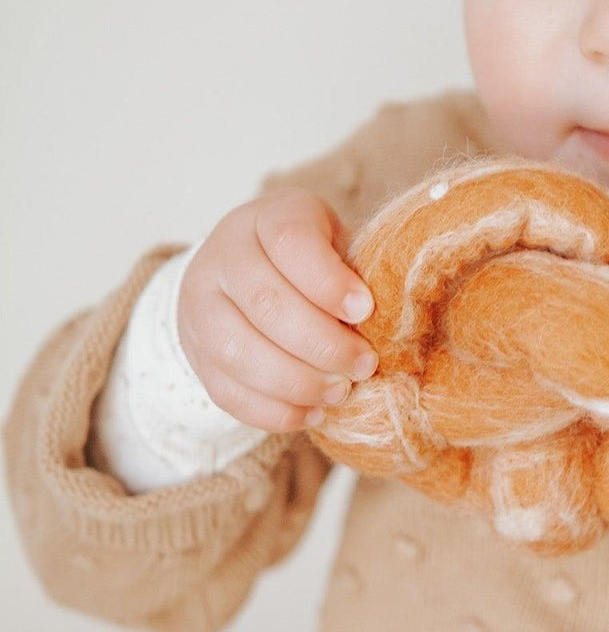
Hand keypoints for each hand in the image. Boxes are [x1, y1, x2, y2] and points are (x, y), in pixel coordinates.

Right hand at [177, 187, 377, 431]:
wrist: (238, 269)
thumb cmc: (306, 258)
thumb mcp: (332, 242)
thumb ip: (354, 270)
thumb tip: (388, 321)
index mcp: (265, 219)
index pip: (290, 242)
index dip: (329, 281)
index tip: (366, 310)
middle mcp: (222, 257)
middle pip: (266, 303)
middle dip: (323, 343)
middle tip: (364, 364)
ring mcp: (200, 307)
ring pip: (239, 352)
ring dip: (298, 382)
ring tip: (340, 391)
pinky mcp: (196, 355)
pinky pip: (227, 391)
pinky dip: (274, 410)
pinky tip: (311, 412)